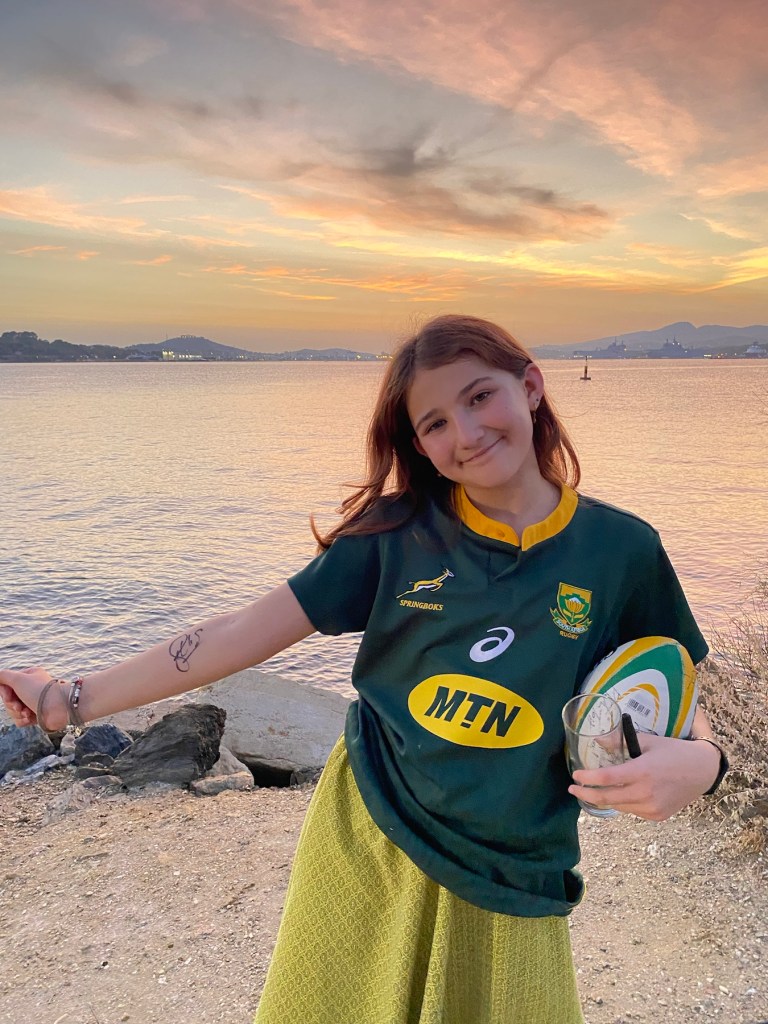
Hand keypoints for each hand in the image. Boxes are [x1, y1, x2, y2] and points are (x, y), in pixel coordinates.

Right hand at [0, 667, 62, 730]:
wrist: (59, 708)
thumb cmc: (39, 691)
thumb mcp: (18, 679)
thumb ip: (3, 676)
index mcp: (28, 676)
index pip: (7, 685)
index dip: (5, 693)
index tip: (9, 697)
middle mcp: (31, 688)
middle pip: (9, 700)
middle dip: (12, 705)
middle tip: (19, 707)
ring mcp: (33, 702)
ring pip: (13, 711)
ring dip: (17, 714)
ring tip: (27, 713)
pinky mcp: (36, 715)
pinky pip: (20, 720)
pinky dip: (23, 720)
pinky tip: (30, 718)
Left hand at [569, 731, 721, 820]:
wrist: (703, 771)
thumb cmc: (674, 752)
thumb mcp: (648, 741)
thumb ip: (621, 741)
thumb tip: (597, 740)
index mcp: (642, 772)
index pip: (606, 778)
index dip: (587, 778)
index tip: (575, 776)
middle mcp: (646, 793)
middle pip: (607, 798)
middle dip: (586, 794)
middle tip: (573, 788)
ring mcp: (652, 808)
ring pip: (618, 806)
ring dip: (604, 799)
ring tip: (593, 790)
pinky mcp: (657, 816)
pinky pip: (632, 810)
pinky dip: (622, 802)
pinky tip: (621, 793)